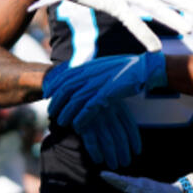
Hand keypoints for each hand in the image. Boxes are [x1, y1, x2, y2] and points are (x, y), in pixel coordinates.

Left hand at [43, 51, 166, 128]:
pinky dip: (81, 118)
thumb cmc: (126, 68)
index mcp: (89, 65)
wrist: (144, 68)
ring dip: (66, 112)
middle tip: (50, 112)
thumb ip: (92, 71)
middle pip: (66, 88)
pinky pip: (89, 108)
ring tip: (61, 122)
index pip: (65, 75)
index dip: (54, 85)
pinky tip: (77, 126)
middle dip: (56, 101)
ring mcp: (98, 83)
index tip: (47, 94)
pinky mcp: (107, 94)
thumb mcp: (104, 66)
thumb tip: (81, 76)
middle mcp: (91, 73)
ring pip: (75, 100)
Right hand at [75, 98, 140, 168]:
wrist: (69, 86)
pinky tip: (98, 160)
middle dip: (123, 152)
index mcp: (117, 104)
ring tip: (114, 165)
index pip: (130, 125)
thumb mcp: (105, 98)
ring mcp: (96, 117)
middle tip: (125, 163)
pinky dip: (95, 152)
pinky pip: (91, 142)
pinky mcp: (83, 122)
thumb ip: (114, 112)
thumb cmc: (89, 94)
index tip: (137, 151)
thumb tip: (123, 133)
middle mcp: (109, 112)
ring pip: (108, 142)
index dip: (135, 140)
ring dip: (112, 156)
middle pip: (120, 137)